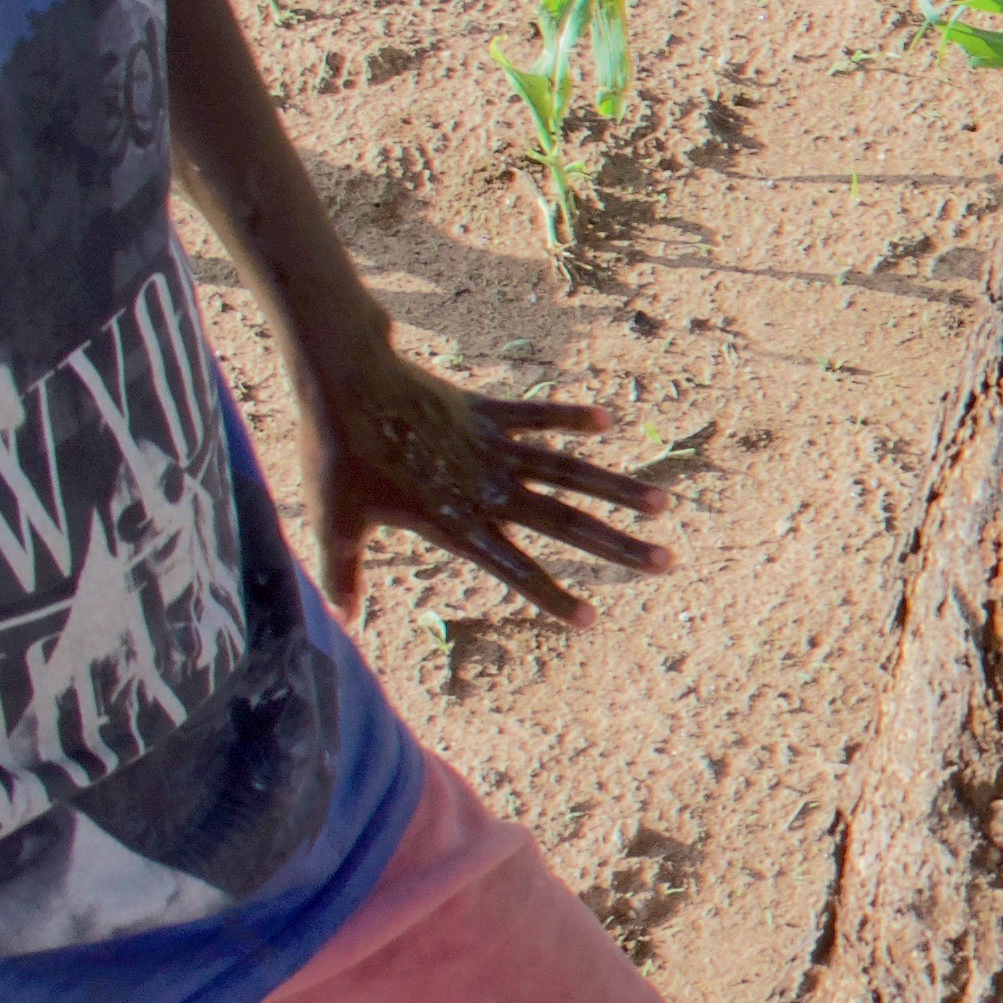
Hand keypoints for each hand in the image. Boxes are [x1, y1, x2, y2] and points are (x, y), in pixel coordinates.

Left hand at [294, 336, 667, 625]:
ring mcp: (493, 447)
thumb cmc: (337, 455)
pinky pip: (537, 415)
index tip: (593, 621)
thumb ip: (344, 569)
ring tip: (663, 503)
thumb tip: (342, 619)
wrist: (345, 381)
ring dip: (618, 488)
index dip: (554, 598)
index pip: (516, 569)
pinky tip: (607, 420)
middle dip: (619, 546)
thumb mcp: (335, 518)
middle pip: (567, 522)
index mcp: (456, 521)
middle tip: (666, 562)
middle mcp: (488, 487)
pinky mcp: (487, 411)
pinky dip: (572, 417)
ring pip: (569, 472)